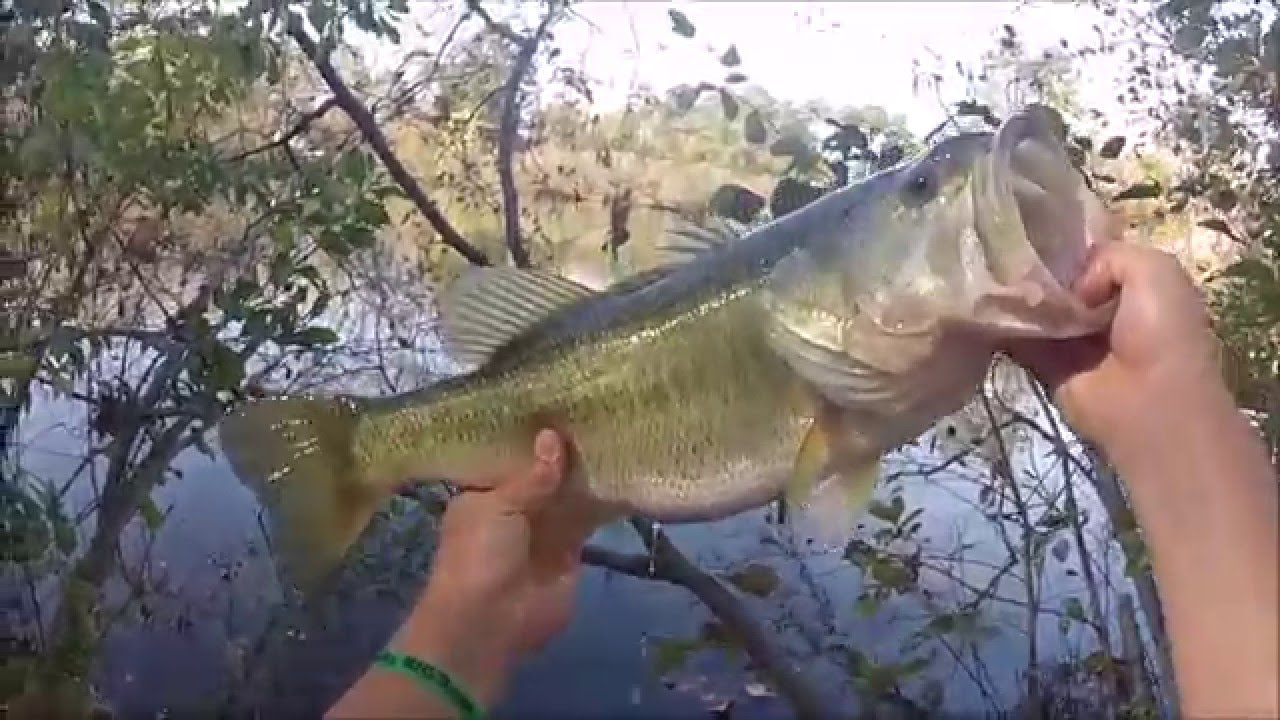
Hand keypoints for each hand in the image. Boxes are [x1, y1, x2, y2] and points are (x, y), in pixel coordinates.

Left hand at [345, 429, 597, 715]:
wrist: (490, 622)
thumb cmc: (479, 556)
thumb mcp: (498, 505)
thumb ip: (532, 475)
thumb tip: (553, 435)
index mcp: (484, 495)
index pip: (511, 459)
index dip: (532, 438)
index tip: (559, 405)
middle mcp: (514, 510)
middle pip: (545, 477)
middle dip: (566, 454)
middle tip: (597, 413)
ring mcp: (543, 531)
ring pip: (570, 496)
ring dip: (589, 476)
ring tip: (617, 434)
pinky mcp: (571, 552)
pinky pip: (589, 521)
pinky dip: (605, 503)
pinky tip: (625, 474)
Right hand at [1007, 239, 1226, 456]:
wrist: (1148, 400)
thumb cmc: (1160, 331)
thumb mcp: (1155, 270)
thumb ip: (1108, 255)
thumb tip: (1068, 286)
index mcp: (1135, 287)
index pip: (1092, 258)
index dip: (1069, 249)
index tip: (1038, 237)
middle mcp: (1103, 312)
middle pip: (1060, 283)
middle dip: (1037, 271)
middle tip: (1010, 260)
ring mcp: (1073, 340)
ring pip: (1037, 309)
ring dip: (1018, 297)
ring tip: (993, 280)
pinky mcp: (1048, 365)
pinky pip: (1019, 339)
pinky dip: (1003, 327)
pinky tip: (987, 308)